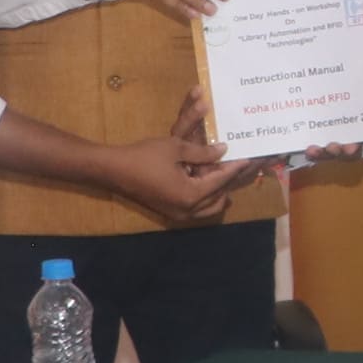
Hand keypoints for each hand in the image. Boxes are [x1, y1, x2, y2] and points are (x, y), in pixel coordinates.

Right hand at [114, 113, 257, 224]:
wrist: (113, 169)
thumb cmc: (145, 156)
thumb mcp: (177, 148)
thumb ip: (203, 152)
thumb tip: (223, 151)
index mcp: (191, 194)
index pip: (220, 180)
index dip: (234, 167)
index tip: (248, 157)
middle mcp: (187, 209)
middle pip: (218, 198)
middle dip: (229, 182)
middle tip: (238, 167)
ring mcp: (177, 213)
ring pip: (209, 208)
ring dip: (220, 194)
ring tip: (228, 178)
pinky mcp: (169, 211)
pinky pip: (197, 209)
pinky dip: (206, 199)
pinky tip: (209, 186)